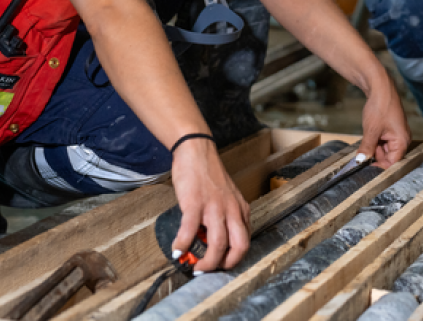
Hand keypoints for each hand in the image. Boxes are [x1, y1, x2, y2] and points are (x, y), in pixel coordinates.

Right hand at [170, 137, 250, 270]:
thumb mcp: (227, 196)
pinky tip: (176, 250)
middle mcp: (232, 209)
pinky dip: (183, 245)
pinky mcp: (195, 204)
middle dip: (225, 265)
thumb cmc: (209, 174)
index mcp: (240, 209)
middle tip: (210, 269)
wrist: (196, 151)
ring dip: (206, 262)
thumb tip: (213, 239)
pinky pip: (190, 231)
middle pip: (238, 247)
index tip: (221, 264)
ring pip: (218, 244)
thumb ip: (226, 215)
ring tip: (194, 266)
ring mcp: (214, 207)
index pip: (245, 241)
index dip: (234, 258)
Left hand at [358, 78, 410, 167]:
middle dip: (375, 156)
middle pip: (388, 156)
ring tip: (365, 143)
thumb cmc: (380, 107)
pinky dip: (374, 141)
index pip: (392, 163)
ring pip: (383, 149)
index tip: (366, 168)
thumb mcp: (371, 131)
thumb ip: (367, 148)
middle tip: (362, 156)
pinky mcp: (390, 129)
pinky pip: (382, 140)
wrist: (380, 87)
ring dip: (373, 148)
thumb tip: (361, 161)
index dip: (379, 167)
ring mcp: (396, 133)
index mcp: (402, 142)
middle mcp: (402, 139)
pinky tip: (367, 137)